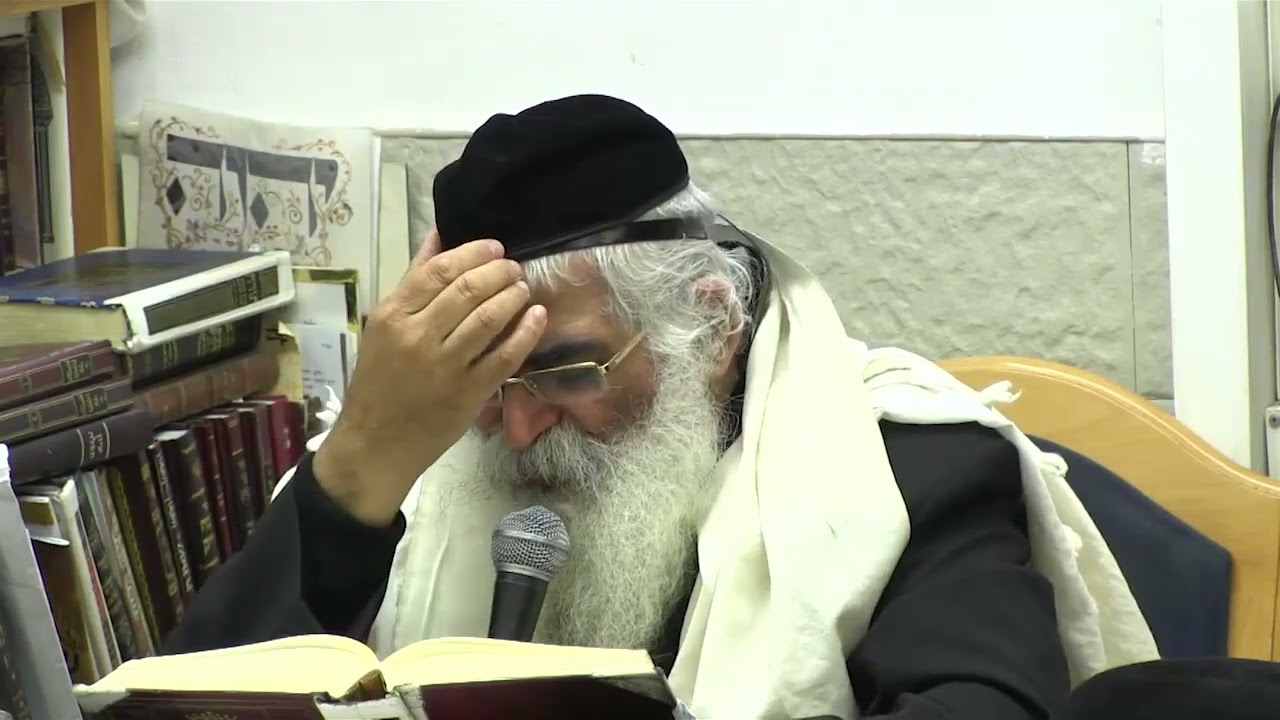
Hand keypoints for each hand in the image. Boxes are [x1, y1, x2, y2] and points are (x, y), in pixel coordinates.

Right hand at [314, 230, 545, 524]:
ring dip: (513, 297)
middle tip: (513, 268)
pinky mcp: (468, 393)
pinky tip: (536, 317)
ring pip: (488, 319)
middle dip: (498, 272)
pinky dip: (525, 332)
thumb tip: (438, 235)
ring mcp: (445, 366)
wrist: (375, 444)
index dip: (473, 253)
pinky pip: (504, 356)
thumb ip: (413, 281)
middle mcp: (418, 337)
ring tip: (523, 288)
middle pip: (467, 290)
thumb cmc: (378, 383)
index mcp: (392, 317)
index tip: (495, 248)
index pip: (438, 271)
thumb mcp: (383, 327)